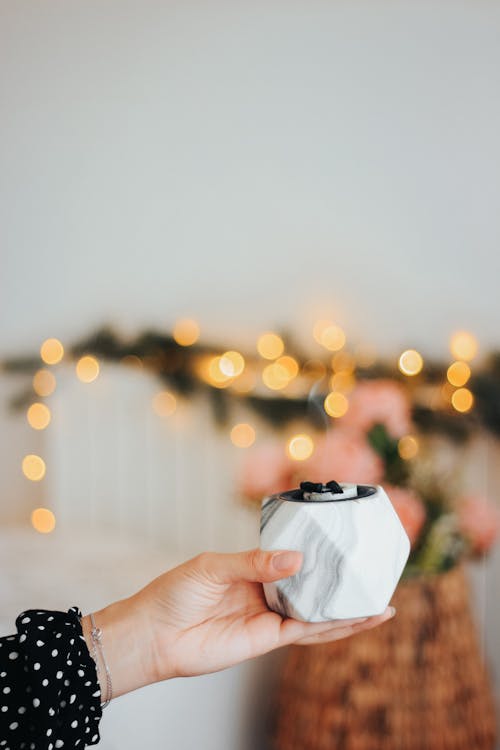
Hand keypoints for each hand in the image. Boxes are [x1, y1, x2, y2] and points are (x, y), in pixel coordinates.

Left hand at [82, 549, 394, 698]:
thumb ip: (256, 562)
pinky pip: (308, 631)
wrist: (153, 634)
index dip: (317, 550)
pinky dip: (335, 626)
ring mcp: (269, 616)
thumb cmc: (174, 594)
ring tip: (382, 600)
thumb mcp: (214, 566)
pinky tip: (359, 618)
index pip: (292, 556)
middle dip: (341, 580)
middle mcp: (266, 591)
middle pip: (311, 585)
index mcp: (252, 567)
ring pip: (318, 611)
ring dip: (349, 608)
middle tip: (373, 570)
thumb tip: (298, 559)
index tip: (342, 539)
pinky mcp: (268, 639)